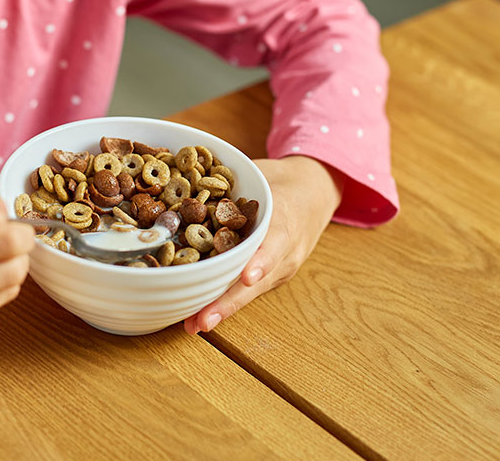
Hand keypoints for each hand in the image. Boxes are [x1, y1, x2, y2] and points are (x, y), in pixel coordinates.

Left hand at [183, 156, 343, 334]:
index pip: (274, 244)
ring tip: (194, 325)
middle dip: (229, 302)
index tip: (247, 278)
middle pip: (257, 281)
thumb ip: (230, 181)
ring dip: (222, 310)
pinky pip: (249, 291)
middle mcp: (286, 250)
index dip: (260, 262)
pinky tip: (200, 318)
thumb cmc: (281, 181)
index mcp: (285, 220)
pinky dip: (226, 303)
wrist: (315, 193)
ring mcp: (281, 268)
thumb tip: (184, 176)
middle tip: (202, 321)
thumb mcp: (261, 173)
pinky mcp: (273, 277)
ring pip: (251, 293)